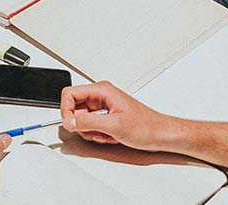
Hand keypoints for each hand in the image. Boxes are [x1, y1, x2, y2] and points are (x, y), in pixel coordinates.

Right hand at [59, 81, 178, 150]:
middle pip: (74, 108)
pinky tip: (110, 136)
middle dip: (81, 124)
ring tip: (106, 134)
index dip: (66, 110)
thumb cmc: (146, 126)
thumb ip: (87, 122)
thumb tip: (68, 121)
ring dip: (90, 131)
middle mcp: (101, 96)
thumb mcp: (113, 126)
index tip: (70, 124)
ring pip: (81, 118)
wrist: (160, 135)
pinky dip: (97, 133)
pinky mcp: (106, 116)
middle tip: (93, 131)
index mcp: (102, 90)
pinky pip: (91, 125)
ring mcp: (103, 106)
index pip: (69, 94)